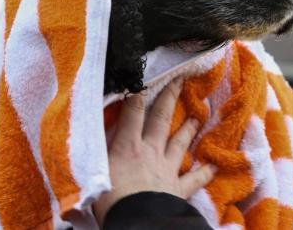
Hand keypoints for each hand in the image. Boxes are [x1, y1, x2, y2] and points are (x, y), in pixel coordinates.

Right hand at [93, 79, 215, 224]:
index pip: (133, 111)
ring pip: (179, 143)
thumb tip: (79, 144)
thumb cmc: (110, 198)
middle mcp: (150, 151)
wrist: (137, 220)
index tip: (141, 76)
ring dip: (188, 129)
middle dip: (169, 98)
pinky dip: (204, 173)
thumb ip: (92, 153)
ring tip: (197, 118)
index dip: (137, 92)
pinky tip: (213, 167)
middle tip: (180, 81)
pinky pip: (194, 180)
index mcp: (128, 145)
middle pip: (161, 119)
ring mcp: (167, 169)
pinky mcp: (178, 189)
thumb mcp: (93, 170)